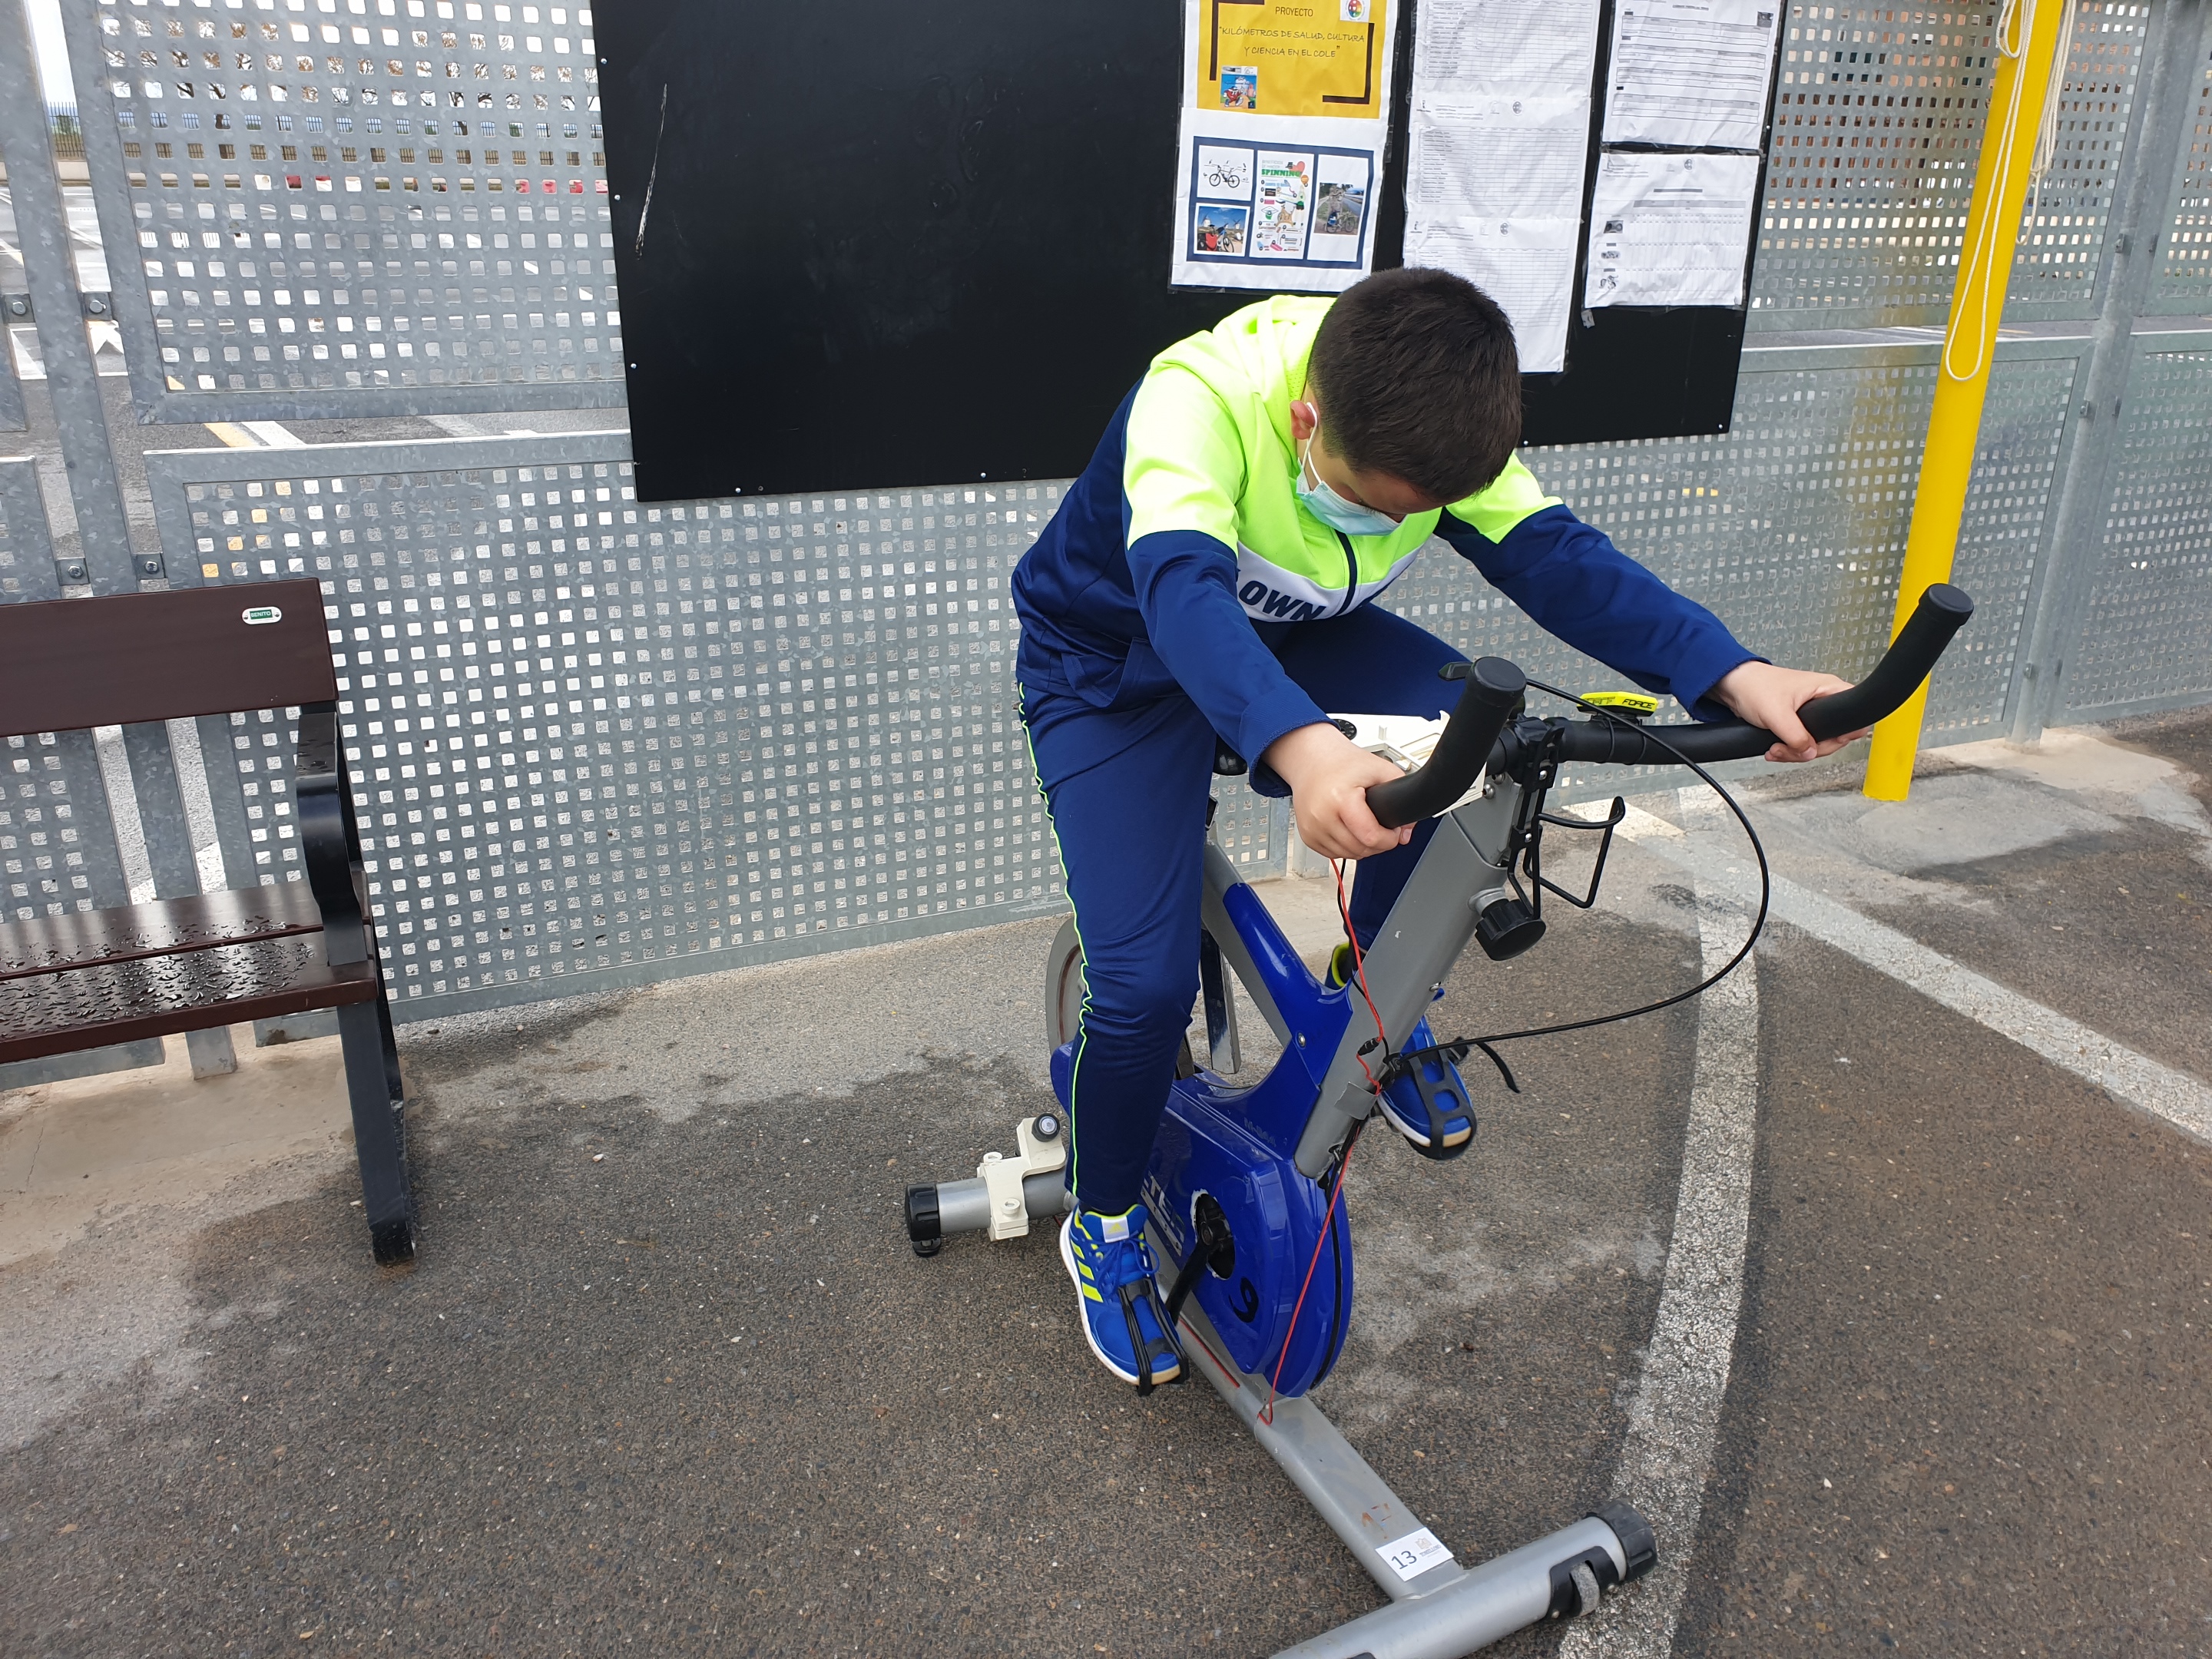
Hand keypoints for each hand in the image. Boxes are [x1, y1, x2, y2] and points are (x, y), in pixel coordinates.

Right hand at [1263, 722, 1412, 860]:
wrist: (1312, 760)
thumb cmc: (1343, 763)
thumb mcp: (1380, 769)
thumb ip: (1401, 796)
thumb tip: (1406, 832)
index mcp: (1340, 799)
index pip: (1370, 837)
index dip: (1389, 839)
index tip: (1393, 832)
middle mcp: (1322, 816)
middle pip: (1360, 850)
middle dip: (1378, 843)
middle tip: (1381, 827)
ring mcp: (1312, 829)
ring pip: (1348, 856)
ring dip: (1362, 847)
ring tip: (1365, 826)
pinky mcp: (1307, 836)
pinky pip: (1334, 854)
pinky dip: (1346, 847)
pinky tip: (1349, 829)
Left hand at [1712, 661, 1862, 761]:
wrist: (1732, 687)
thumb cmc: (1754, 686)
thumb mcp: (1777, 713)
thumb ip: (1796, 736)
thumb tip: (1810, 752)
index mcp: (1828, 689)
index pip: (1854, 717)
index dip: (1842, 735)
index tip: (1821, 743)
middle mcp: (1823, 700)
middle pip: (1834, 737)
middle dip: (1809, 749)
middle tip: (1789, 749)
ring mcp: (1812, 713)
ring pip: (1816, 744)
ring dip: (1795, 753)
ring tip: (1776, 750)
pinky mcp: (1798, 723)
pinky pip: (1802, 743)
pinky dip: (1789, 751)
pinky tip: (1775, 750)